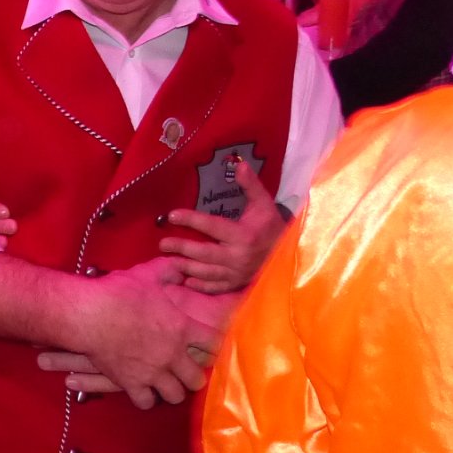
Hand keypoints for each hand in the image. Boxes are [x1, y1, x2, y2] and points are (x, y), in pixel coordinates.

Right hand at [58, 258, 227, 409]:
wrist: (90, 314)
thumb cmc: (119, 293)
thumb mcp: (147, 275)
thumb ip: (168, 270)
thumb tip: (181, 265)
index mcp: (181, 328)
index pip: (214, 345)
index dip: (212, 347)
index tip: (205, 346)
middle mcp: (172, 354)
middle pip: (198, 379)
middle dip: (193, 376)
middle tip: (184, 370)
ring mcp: (153, 372)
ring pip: (176, 395)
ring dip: (172, 390)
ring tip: (166, 383)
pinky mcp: (132, 383)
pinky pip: (147, 402)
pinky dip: (145, 398)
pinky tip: (142, 389)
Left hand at [159, 163, 285, 293]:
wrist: (289, 254)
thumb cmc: (272, 226)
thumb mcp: (264, 204)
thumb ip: (251, 185)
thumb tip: (239, 165)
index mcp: (244, 235)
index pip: (212, 226)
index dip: (191, 220)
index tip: (172, 215)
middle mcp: (238, 257)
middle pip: (204, 253)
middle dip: (182, 248)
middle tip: (163, 243)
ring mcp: (237, 273)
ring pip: (207, 272)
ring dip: (186, 267)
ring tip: (170, 260)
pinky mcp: (237, 284)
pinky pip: (216, 287)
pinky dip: (200, 286)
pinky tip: (187, 281)